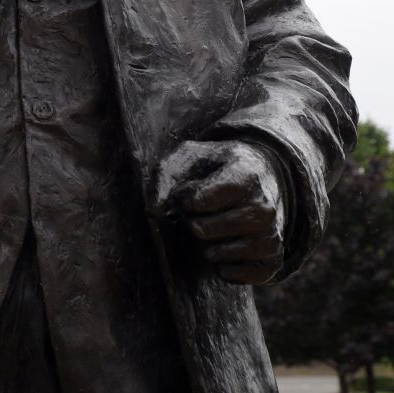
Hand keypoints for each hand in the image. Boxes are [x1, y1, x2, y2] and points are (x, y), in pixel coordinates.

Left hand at [150, 140, 285, 284]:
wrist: (263, 177)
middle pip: (203, 230)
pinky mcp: (274, 259)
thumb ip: (167, 174)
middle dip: (193, 222)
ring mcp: (271, 235)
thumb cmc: (219, 167)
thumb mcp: (192, 155)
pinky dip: (223, 267)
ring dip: (206, 244)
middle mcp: (263, 207)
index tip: (188, 194)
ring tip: (213, 228)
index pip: (197, 201)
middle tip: (200, 213)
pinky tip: (224, 249)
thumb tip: (155, 209)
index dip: (183, 200)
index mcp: (244, 176)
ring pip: (217, 254)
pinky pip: (235, 275)